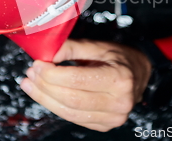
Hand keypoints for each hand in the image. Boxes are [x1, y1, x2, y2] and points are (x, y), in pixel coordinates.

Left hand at [20, 39, 151, 131]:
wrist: (140, 74)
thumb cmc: (119, 58)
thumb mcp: (99, 46)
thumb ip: (72, 48)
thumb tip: (47, 53)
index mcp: (119, 78)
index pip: (76, 80)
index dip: (52, 74)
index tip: (37, 64)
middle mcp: (119, 101)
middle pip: (70, 99)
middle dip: (44, 87)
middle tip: (30, 74)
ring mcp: (113, 117)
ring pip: (69, 112)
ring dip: (45, 99)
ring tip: (31, 85)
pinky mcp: (104, 125)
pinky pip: (74, 118)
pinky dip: (55, 107)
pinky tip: (44, 95)